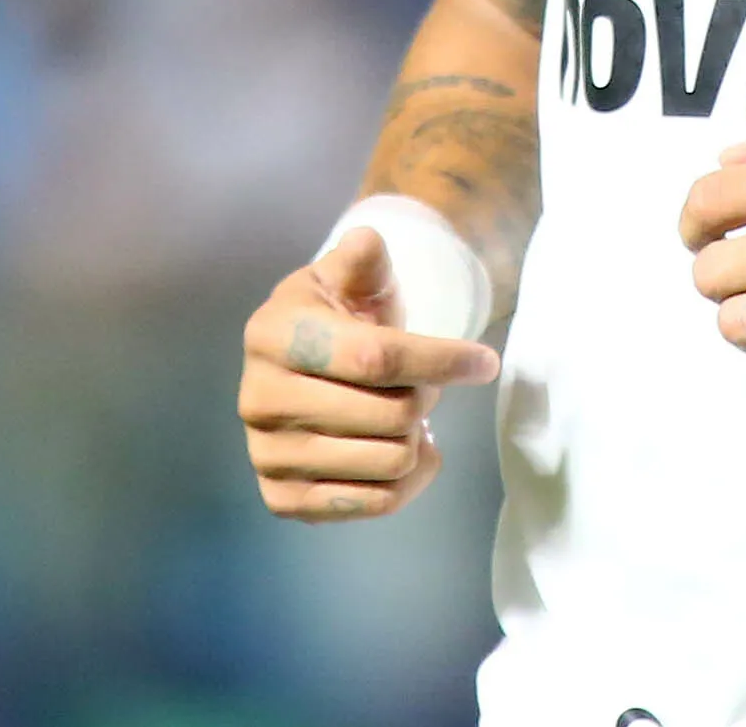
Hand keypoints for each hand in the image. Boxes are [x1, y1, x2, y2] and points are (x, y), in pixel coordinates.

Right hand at [237, 225, 502, 521]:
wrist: (301, 369)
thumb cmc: (335, 316)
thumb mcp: (347, 277)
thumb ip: (363, 259)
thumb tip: (367, 242)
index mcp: (273, 335)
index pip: (377, 357)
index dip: (441, 359)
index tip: (485, 362)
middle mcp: (259, 399)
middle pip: (391, 414)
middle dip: (428, 396)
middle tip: (425, 385)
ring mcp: (267, 455)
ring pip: (391, 461)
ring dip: (418, 438)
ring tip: (407, 416)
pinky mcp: (282, 499)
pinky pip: (375, 504)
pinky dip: (408, 480)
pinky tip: (399, 450)